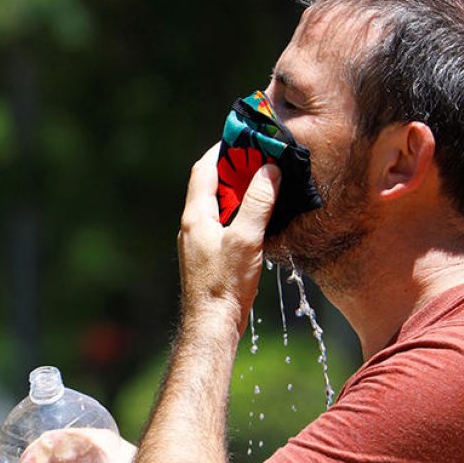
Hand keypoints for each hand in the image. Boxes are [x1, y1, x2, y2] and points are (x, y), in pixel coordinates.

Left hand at [179, 144, 279, 334]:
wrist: (212, 325)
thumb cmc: (225, 284)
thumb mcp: (246, 238)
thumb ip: (258, 203)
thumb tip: (270, 170)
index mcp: (195, 216)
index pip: (204, 169)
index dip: (222, 150)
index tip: (243, 137)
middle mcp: (192, 226)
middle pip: (211, 185)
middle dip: (235, 169)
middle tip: (261, 158)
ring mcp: (199, 242)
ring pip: (218, 206)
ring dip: (239, 192)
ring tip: (265, 183)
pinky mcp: (209, 257)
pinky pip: (223, 224)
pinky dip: (239, 214)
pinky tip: (259, 219)